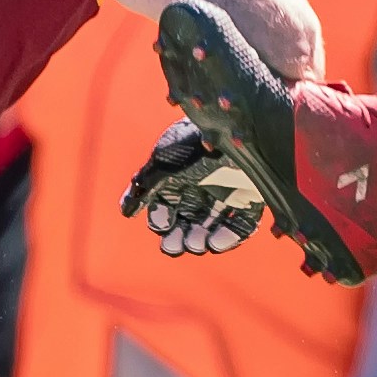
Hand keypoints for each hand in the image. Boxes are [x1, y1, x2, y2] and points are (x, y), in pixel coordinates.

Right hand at [128, 119, 266, 256]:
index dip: (160, 220)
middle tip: (176, 245)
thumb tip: (126, 211)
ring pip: (209, 227)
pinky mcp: (249, 200)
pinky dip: (227, 238)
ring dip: (198, 240)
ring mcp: (226, 194)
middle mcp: (201, 186)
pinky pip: (238, 226)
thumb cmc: (197, 144)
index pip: (164, 207)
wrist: (240, 131)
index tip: (162, 225)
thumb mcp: (163, 163)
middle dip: (177, 237)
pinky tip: (215, 242)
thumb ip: (143, 187)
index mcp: (178, 176)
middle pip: (185, 221)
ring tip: (195, 243)